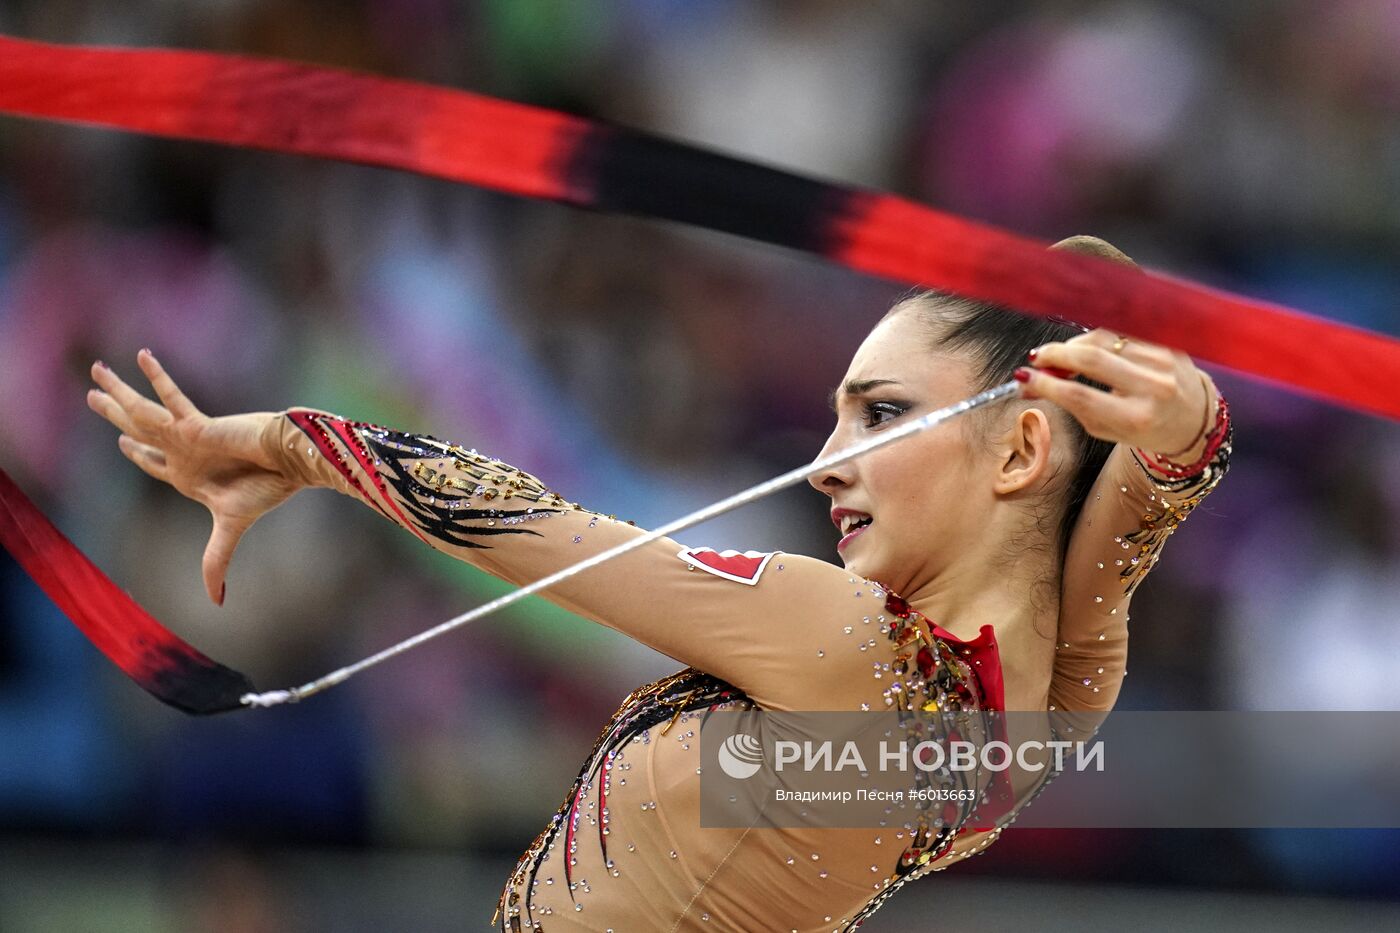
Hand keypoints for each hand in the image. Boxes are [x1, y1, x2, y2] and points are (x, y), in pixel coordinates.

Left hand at [87, 349, 300, 605]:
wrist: (292, 464)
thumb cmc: (268, 489)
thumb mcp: (231, 528)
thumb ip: (217, 562)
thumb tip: (217, 603)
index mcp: (190, 475)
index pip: (154, 462)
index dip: (137, 453)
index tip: (123, 441)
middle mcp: (183, 451)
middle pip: (138, 430)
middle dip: (114, 413)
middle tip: (92, 395)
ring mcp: (187, 435)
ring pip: (141, 412)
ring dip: (117, 392)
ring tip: (95, 372)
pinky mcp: (196, 423)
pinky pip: (170, 397)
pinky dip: (155, 377)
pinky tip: (140, 355)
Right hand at [1015, 329, 1215, 457]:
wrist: (1192, 418)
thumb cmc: (1143, 428)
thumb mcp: (1106, 429)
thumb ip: (1070, 405)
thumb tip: (1028, 384)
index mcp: (1137, 418)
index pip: (1081, 396)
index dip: (1046, 384)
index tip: (1024, 378)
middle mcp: (1153, 387)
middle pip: (1091, 359)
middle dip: (1056, 355)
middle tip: (1036, 358)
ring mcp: (1163, 360)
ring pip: (1103, 339)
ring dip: (1074, 345)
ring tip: (1061, 356)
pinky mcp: (1167, 342)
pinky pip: (1121, 330)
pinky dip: (1097, 338)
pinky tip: (1088, 348)